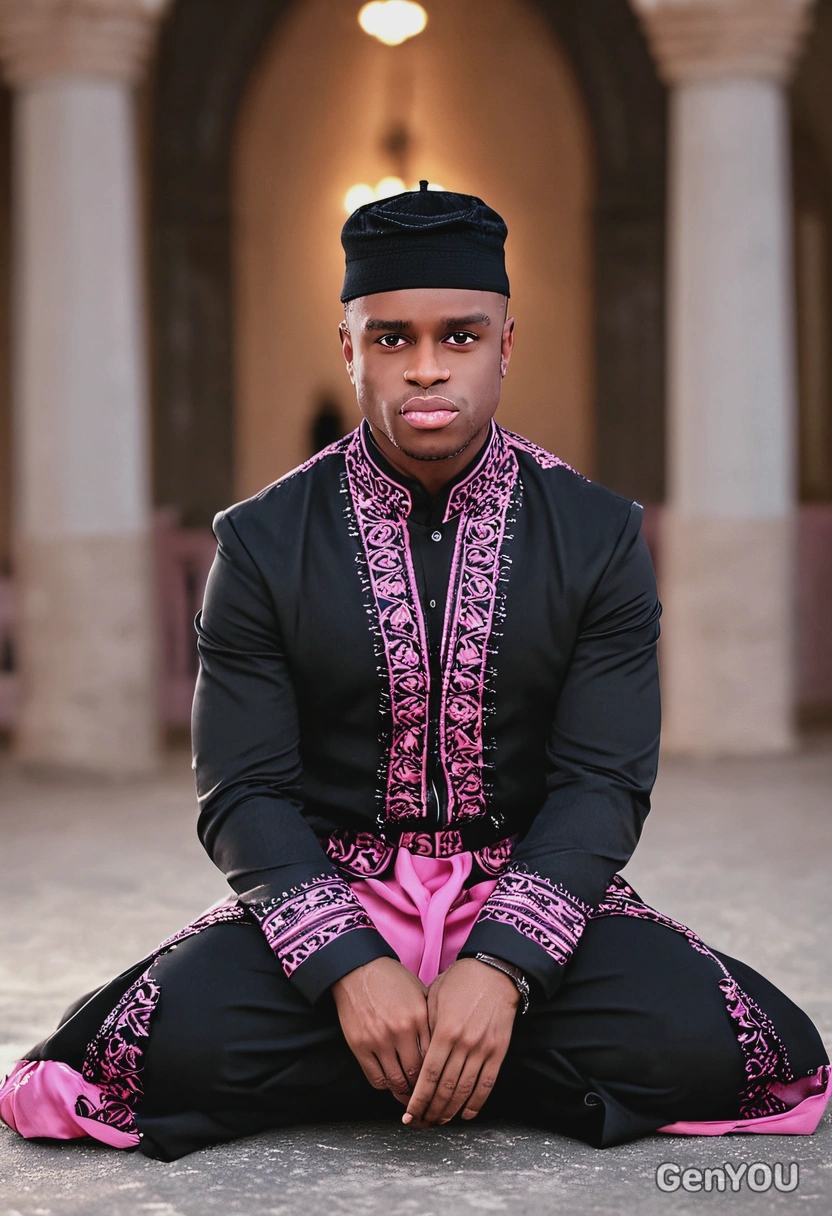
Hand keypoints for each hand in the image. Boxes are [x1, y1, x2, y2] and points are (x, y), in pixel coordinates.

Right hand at [331, 956, 429, 1105]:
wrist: (358, 969)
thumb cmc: (391, 980)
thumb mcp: (419, 992)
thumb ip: (432, 1018)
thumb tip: (445, 1046)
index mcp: (419, 1016)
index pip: (434, 1057)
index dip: (437, 1074)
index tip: (439, 1083)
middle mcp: (401, 1030)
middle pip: (417, 1074)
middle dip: (423, 1090)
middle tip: (427, 1097)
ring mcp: (378, 1040)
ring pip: (396, 1082)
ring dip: (404, 1093)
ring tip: (410, 1096)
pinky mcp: (359, 1046)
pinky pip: (375, 1078)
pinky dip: (385, 1086)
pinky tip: (390, 1084)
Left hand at [401, 957, 519, 1128]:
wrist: (495, 971)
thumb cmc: (460, 980)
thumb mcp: (434, 997)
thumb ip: (426, 1027)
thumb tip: (416, 1055)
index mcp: (444, 1031)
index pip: (428, 1076)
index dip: (418, 1099)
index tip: (408, 1114)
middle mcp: (464, 1044)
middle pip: (446, 1088)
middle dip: (431, 1110)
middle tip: (421, 1122)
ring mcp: (483, 1049)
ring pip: (465, 1091)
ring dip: (451, 1111)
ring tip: (440, 1121)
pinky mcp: (498, 1051)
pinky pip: (487, 1084)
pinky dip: (476, 1102)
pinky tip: (466, 1113)